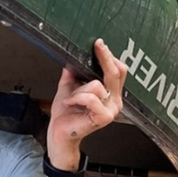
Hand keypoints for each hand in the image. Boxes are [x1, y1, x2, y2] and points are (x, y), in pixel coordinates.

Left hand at [46, 39, 127, 168]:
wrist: (59, 132)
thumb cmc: (66, 112)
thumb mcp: (69, 87)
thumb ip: (74, 72)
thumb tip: (73, 56)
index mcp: (110, 94)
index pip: (118, 72)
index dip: (110, 56)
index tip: (99, 44)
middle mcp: (114, 101)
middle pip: (115, 73)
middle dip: (104, 57)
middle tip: (97, 46)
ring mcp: (111, 110)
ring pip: (96, 85)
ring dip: (78, 89)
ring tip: (71, 99)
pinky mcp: (104, 117)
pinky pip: (91, 97)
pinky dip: (77, 97)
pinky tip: (70, 103)